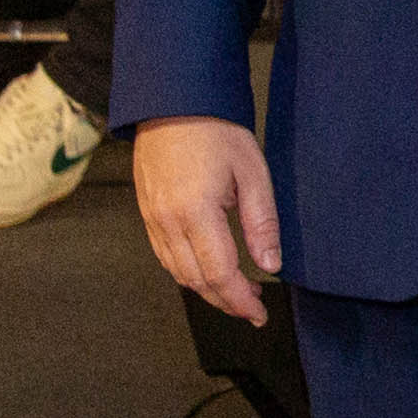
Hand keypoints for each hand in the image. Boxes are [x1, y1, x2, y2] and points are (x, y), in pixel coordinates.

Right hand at [133, 117, 282, 323]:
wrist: (173, 103)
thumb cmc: (215, 131)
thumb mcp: (253, 173)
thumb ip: (262, 223)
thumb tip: (271, 265)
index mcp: (195, 212)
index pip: (219, 274)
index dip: (240, 301)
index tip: (259, 315)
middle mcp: (166, 220)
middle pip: (195, 280)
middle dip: (225, 301)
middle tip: (253, 308)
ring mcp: (151, 217)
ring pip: (176, 271)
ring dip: (206, 289)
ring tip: (236, 292)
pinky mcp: (146, 212)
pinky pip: (164, 254)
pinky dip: (186, 271)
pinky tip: (208, 270)